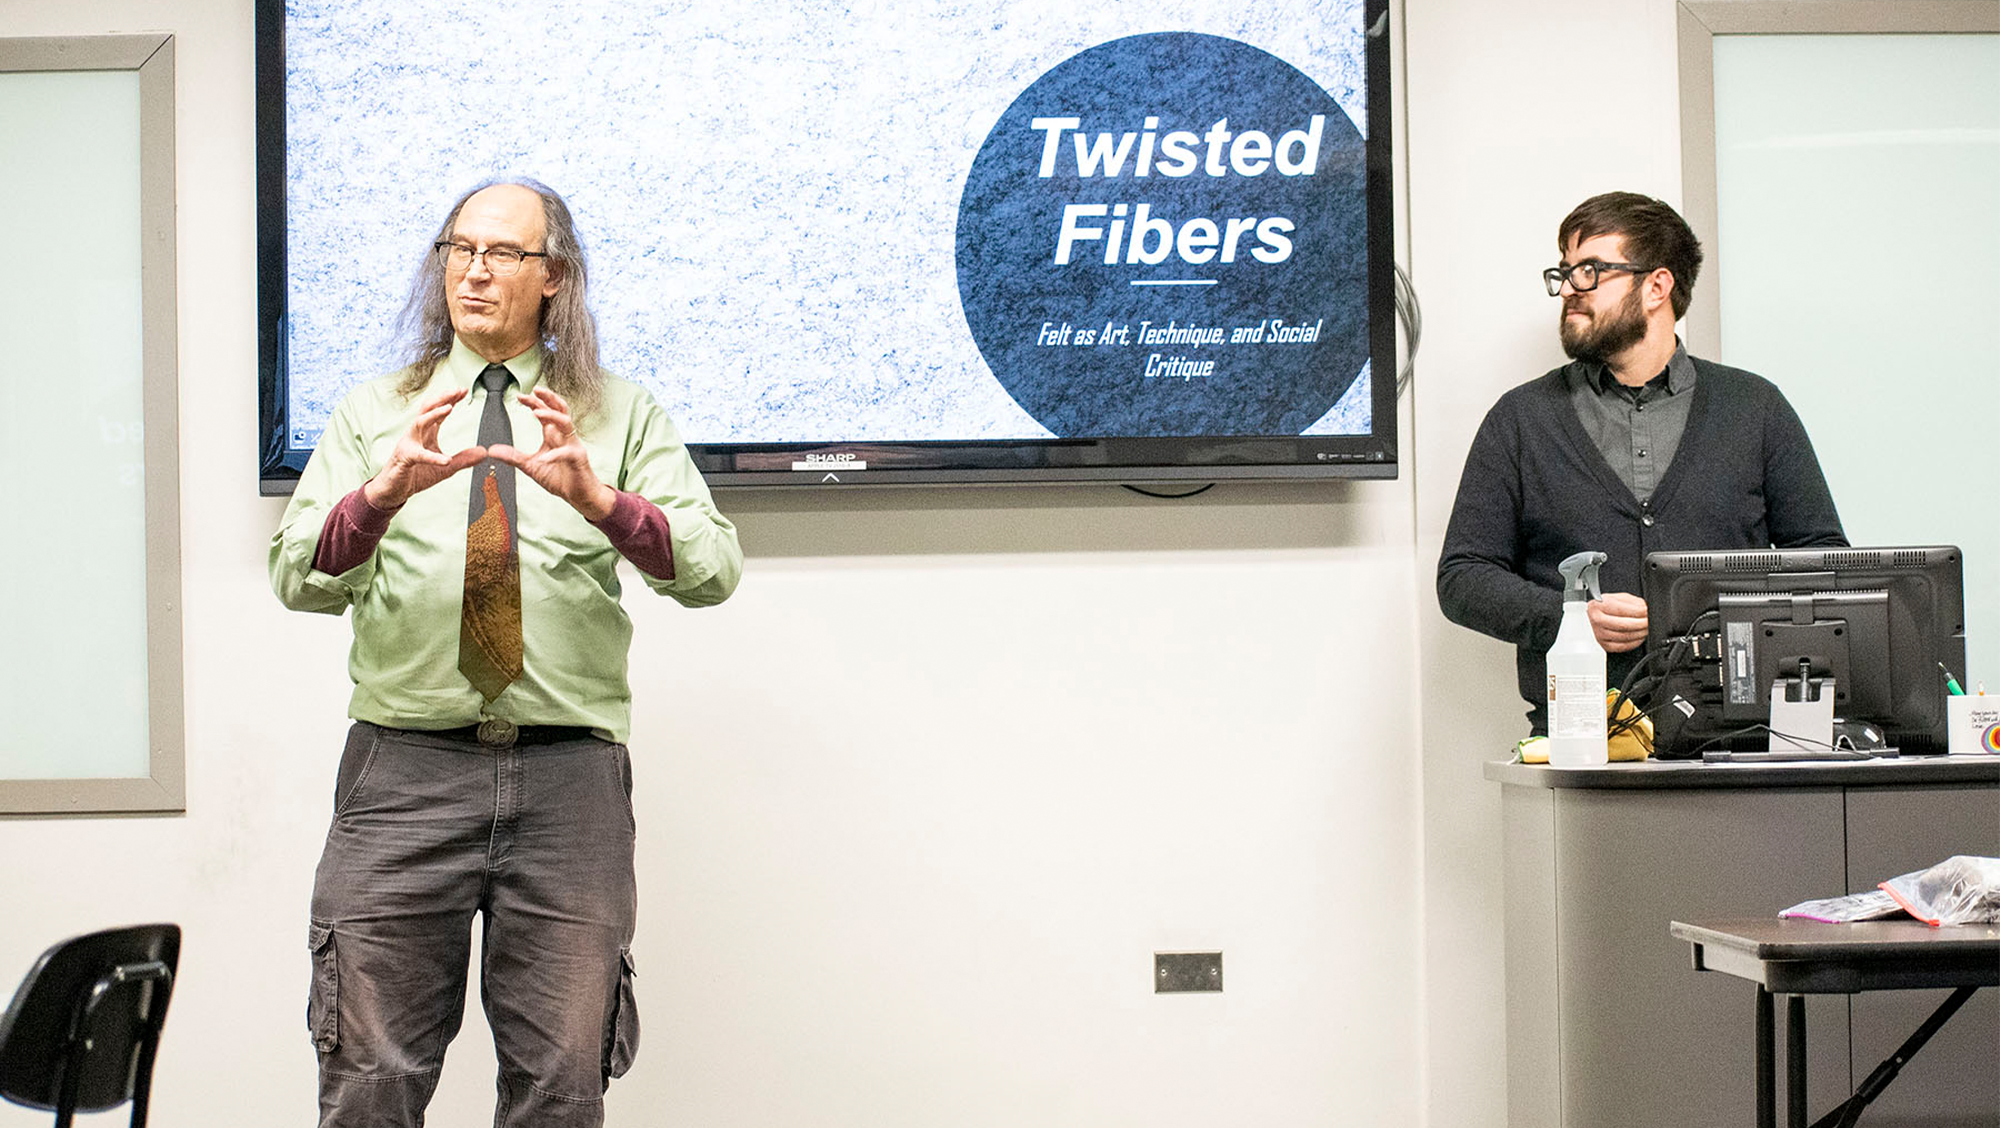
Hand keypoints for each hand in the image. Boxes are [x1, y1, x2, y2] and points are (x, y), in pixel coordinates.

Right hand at [363, 388, 486, 508]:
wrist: (393, 490)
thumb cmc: (415, 475)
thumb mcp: (446, 467)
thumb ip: (464, 459)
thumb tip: (484, 452)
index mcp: (426, 433)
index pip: (438, 411)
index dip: (450, 400)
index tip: (464, 390)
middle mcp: (416, 434)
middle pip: (427, 409)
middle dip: (442, 398)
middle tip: (457, 390)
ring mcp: (408, 444)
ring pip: (419, 422)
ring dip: (434, 414)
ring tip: (449, 408)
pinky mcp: (404, 459)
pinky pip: (418, 455)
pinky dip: (432, 457)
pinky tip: (446, 460)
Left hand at [488, 386, 616, 519]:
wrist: (579, 495)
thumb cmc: (560, 478)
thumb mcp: (531, 466)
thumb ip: (513, 457)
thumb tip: (492, 450)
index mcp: (554, 434)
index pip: (545, 411)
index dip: (534, 402)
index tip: (519, 396)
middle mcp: (564, 436)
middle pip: (560, 409)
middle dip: (548, 398)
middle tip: (534, 390)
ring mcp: (573, 445)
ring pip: (566, 423)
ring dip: (552, 416)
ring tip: (536, 414)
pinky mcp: (578, 459)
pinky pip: (567, 453)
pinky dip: (555, 455)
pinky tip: (543, 459)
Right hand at [1588, 591, 1648, 652]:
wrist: (1591, 618)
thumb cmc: (1605, 607)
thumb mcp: (1617, 598)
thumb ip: (1632, 602)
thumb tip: (1646, 608)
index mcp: (1599, 606)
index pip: (1622, 610)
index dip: (1639, 611)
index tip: (1648, 611)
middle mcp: (1597, 620)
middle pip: (1624, 625)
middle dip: (1642, 623)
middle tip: (1650, 621)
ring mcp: (1599, 634)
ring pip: (1625, 636)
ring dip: (1640, 633)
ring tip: (1647, 628)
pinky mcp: (1604, 645)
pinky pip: (1623, 646)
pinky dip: (1635, 642)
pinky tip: (1640, 636)